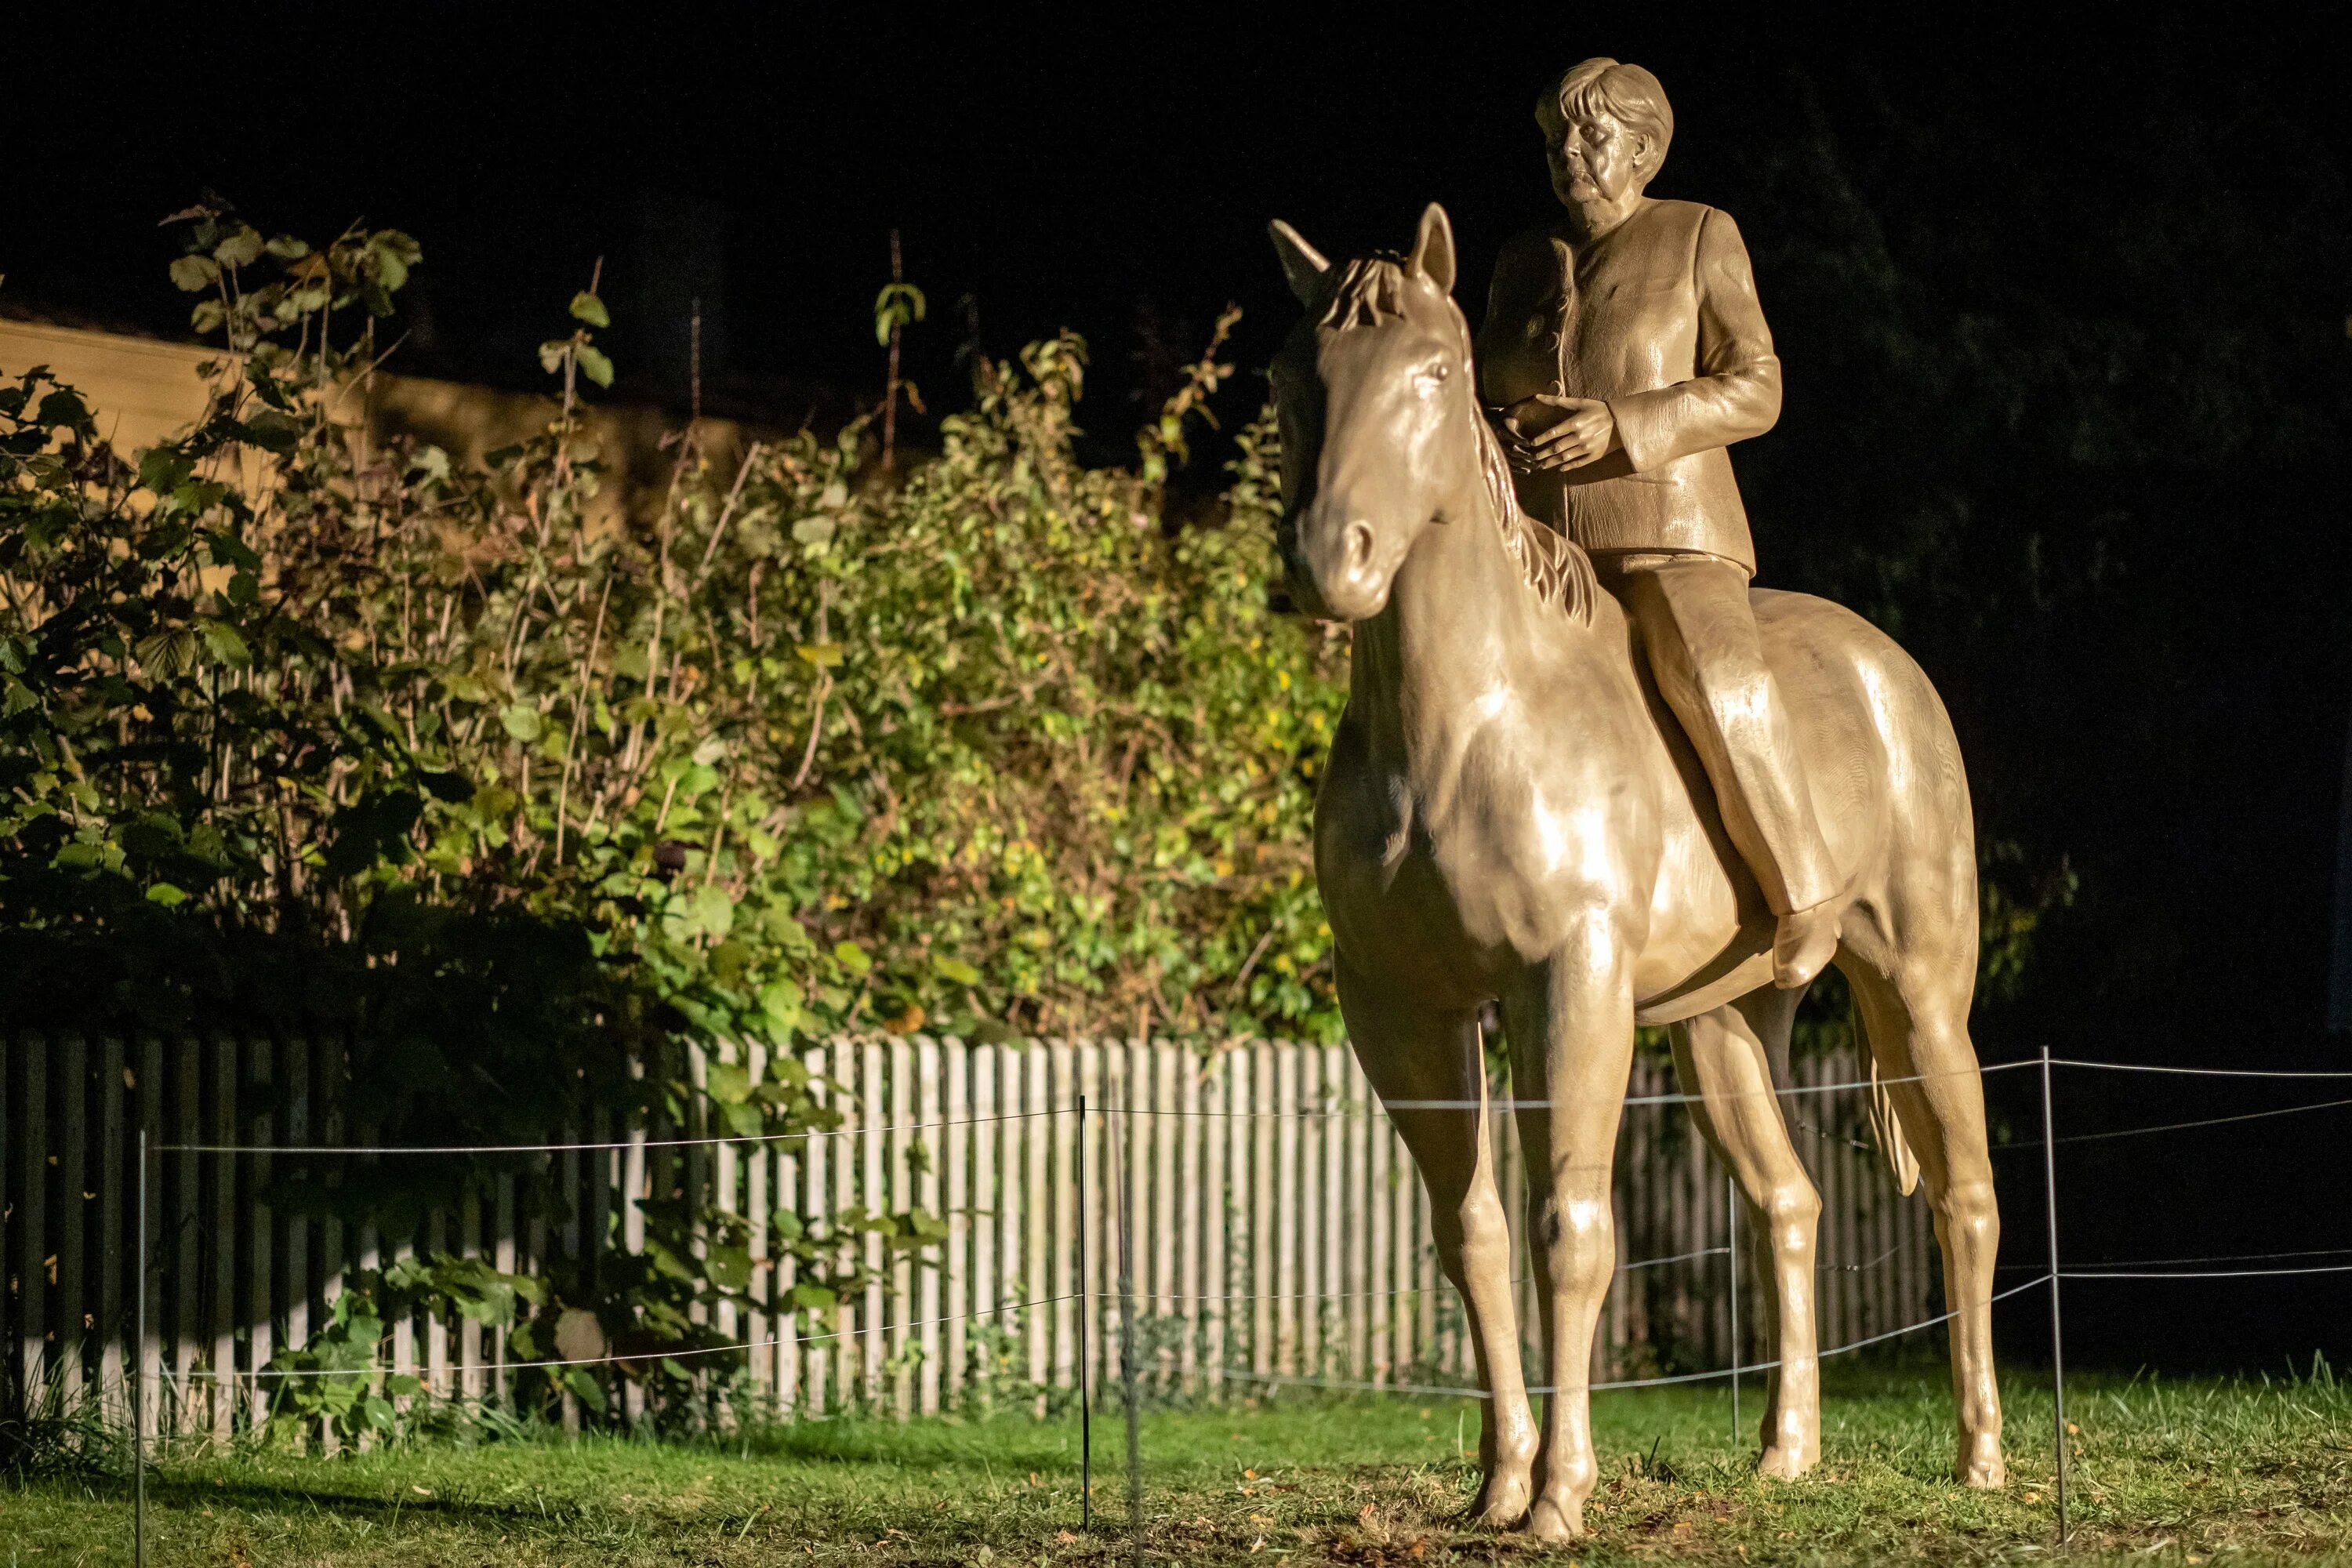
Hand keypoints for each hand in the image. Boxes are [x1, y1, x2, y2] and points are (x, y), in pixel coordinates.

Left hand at [1498, 395, 1620, 472]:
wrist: (1621, 420)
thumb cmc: (1597, 409)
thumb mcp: (1579, 402)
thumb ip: (1557, 401)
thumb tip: (1537, 396)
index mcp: (1575, 423)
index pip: (1553, 433)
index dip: (1541, 439)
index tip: (1532, 444)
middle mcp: (1580, 437)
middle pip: (1556, 448)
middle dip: (1543, 454)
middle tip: (1533, 458)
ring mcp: (1587, 447)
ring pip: (1565, 458)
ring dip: (1551, 463)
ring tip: (1541, 466)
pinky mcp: (1594, 455)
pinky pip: (1578, 463)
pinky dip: (1567, 467)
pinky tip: (1559, 468)